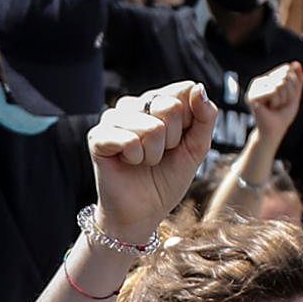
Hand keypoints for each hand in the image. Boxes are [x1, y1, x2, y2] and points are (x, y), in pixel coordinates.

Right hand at [89, 81, 213, 241]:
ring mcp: (113, 119)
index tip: (179, 141)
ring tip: (143, 162)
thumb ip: (205, 117)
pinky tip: (127, 163)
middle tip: (158, 155)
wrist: (143, 213)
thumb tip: (198, 88)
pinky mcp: (97, 137)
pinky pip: (129, 141)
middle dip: (172, 139)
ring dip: (153, 154)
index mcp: (156, 102)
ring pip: (151, 127)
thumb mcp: (196, 148)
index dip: (190, 120)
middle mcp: (133, 105)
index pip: (184, 90)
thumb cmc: (167, 179)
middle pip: (169, 106)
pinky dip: (136, 159)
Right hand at [247, 61, 302, 137]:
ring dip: (283, 98)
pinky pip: (274, 91)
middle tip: (280, 104)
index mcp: (268, 78)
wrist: (275, 131)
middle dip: (289, 92)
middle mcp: (259, 81)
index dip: (293, 85)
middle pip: (284, 76)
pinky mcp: (252, 96)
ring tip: (275, 107)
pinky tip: (270, 108)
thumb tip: (296, 63)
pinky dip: (277, 101)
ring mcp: (254, 88)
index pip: (287, 70)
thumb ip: (297, 78)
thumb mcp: (295, 94)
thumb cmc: (283, 114)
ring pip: (280, 83)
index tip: (285, 98)